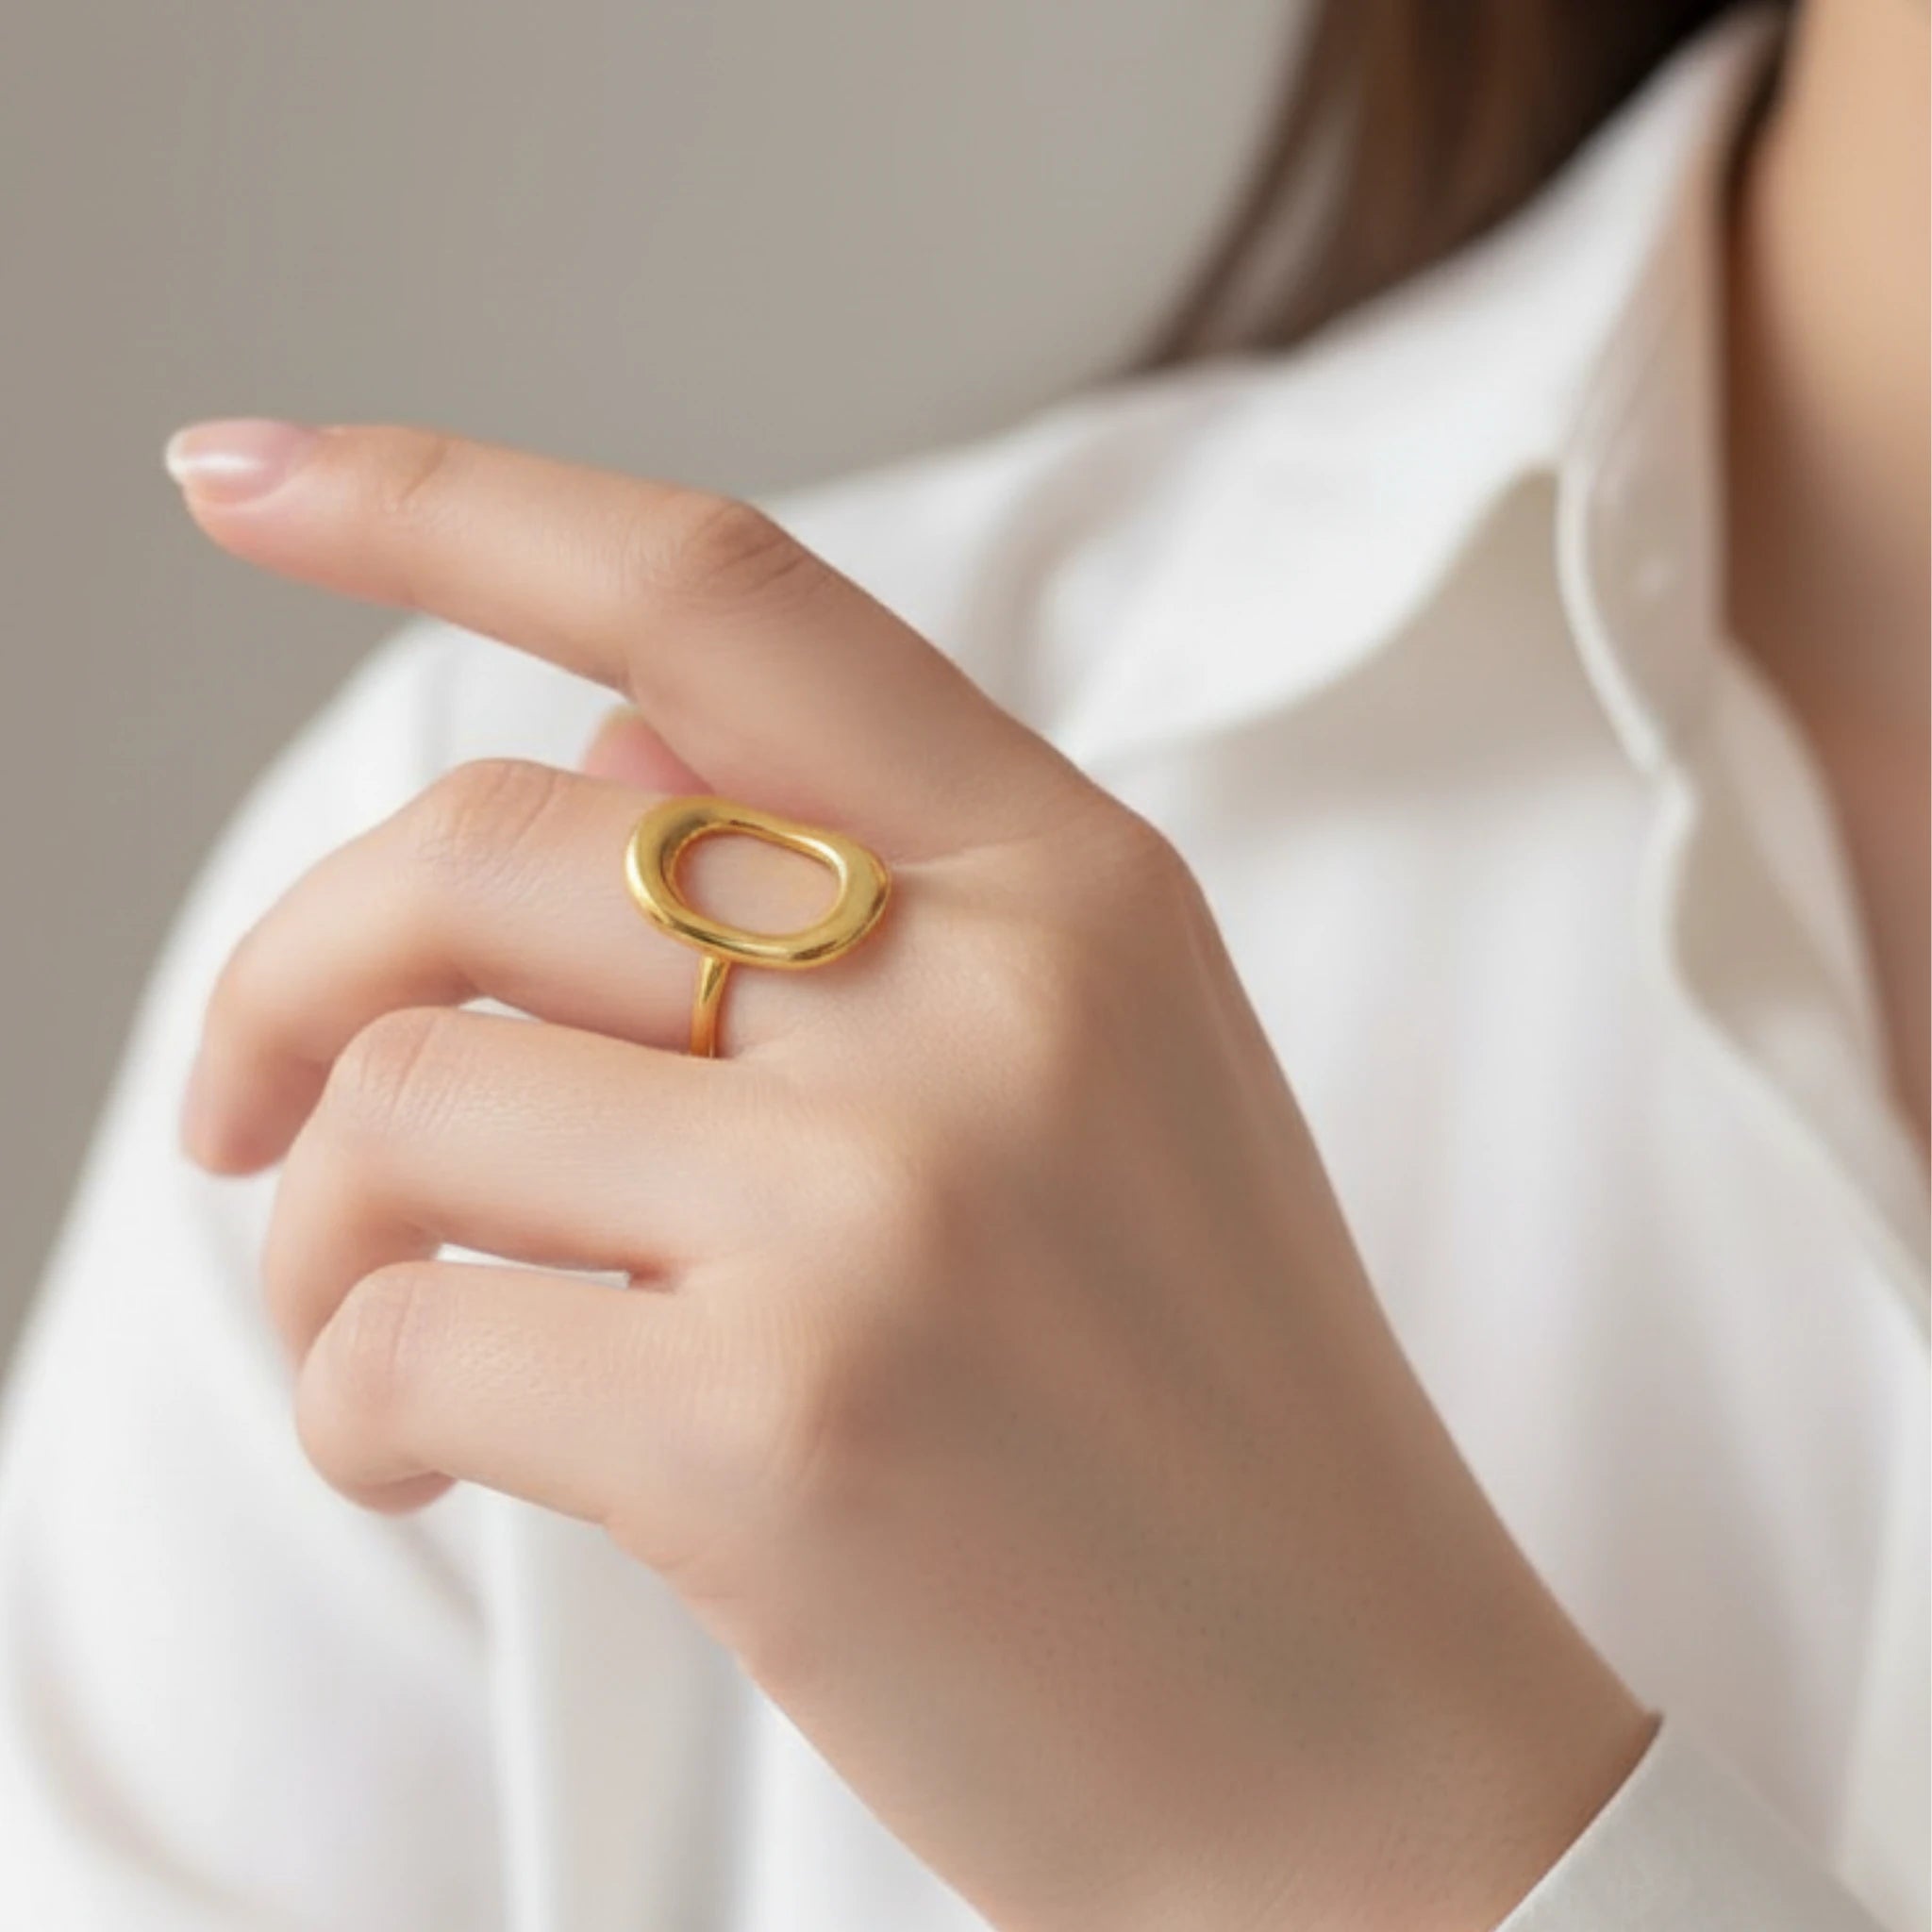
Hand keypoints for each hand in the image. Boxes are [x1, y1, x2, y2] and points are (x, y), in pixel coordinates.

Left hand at [170, 420, 1654, 1931]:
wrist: (1368, 1749)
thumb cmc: (1210, 1418)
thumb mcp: (1107, 1083)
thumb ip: (870, 887)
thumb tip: (596, 733)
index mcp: (1076, 884)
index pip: (714, 590)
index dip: (442, 500)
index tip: (238, 477)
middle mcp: (984, 998)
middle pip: (485, 842)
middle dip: (289, 970)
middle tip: (253, 1112)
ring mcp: (883, 1204)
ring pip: (406, 1093)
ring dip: (324, 1228)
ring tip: (387, 1335)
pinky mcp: (773, 1424)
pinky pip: (403, 1329)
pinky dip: (352, 1398)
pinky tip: (427, 1460)